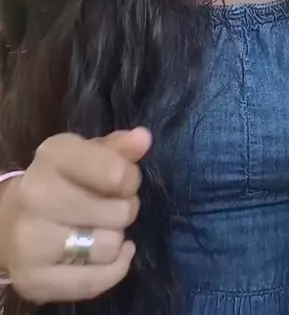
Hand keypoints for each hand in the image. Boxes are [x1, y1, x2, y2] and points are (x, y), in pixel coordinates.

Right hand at [1, 127, 151, 303]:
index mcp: (53, 155)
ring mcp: (30, 239)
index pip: (116, 172)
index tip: (123, 181)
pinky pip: (94, 282)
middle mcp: (36, 194)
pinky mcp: (32, 279)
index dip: (130, 179)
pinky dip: (112, 271)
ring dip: (114, 240)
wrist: (13, 221)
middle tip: (110, 207)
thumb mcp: (89, 155)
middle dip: (124, 210)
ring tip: (99, 229)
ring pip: (109, 247)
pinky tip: (109, 256)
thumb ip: (120, 148)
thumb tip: (144, 138)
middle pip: (120, 213)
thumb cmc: (62, 181)